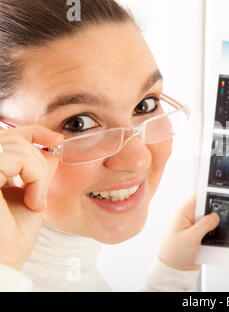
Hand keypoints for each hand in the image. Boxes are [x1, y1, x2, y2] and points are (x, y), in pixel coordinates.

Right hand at [0, 125, 63, 269]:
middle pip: (12, 138)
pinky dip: (35, 178)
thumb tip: (51, 147)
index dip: (33, 131)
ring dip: (38, 173)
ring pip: (16, 147)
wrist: (5, 263)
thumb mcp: (29, 194)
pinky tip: (34, 203)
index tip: (57, 139)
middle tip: (45, 185)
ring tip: (37, 201)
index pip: (7, 136)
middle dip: (38, 157)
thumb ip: (35, 170)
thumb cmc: (12, 236)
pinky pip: (17, 159)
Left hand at [157, 193, 219, 270]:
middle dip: (215, 212)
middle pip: (206, 208)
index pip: (197, 197)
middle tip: (223, 215)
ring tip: (218, 229)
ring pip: (209, 220)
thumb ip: (204, 224)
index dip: (209, 194)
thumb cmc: (174, 255)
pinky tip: (217, 237)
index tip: (220, 195)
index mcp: (183, 214)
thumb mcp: (191, 237)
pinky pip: (210, 230)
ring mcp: (194, 228)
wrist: (173, 271)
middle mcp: (188, 219)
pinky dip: (214, 233)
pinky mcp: (198, 236)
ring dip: (215, 225)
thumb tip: (215, 216)